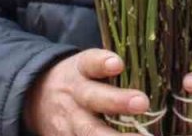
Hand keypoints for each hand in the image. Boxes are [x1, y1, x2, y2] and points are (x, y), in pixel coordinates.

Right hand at [24, 49, 151, 134]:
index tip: (118, 64)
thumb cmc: (78, 81)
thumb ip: (110, 68)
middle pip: (93, 98)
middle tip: (142, 102)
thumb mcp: (86, 67)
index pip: (90, 63)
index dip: (103, 63)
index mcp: (80, 71)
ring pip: (89, 132)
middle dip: (117, 101)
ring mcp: (69, 122)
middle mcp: (74, 96)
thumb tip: (154, 69)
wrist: (37, 99)